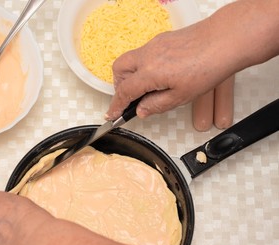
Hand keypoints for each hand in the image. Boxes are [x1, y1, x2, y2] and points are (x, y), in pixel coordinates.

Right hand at [105, 20, 231, 120]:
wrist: (224, 40)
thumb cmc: (208, 67)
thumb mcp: (181, 96)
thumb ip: (156, 105)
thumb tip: (141, 110)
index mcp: (149, 73)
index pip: (124, 91)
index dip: (116, 105)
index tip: (112, 114)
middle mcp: (147, 55)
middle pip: (119, 70)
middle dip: (119, 86)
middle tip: (130, 99)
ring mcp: (154, 44)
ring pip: (130, 59)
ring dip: (130, 75)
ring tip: (146, 88)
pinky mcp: (162, 39)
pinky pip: (143, 53)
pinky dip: (142, 65)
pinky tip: (159, 74)